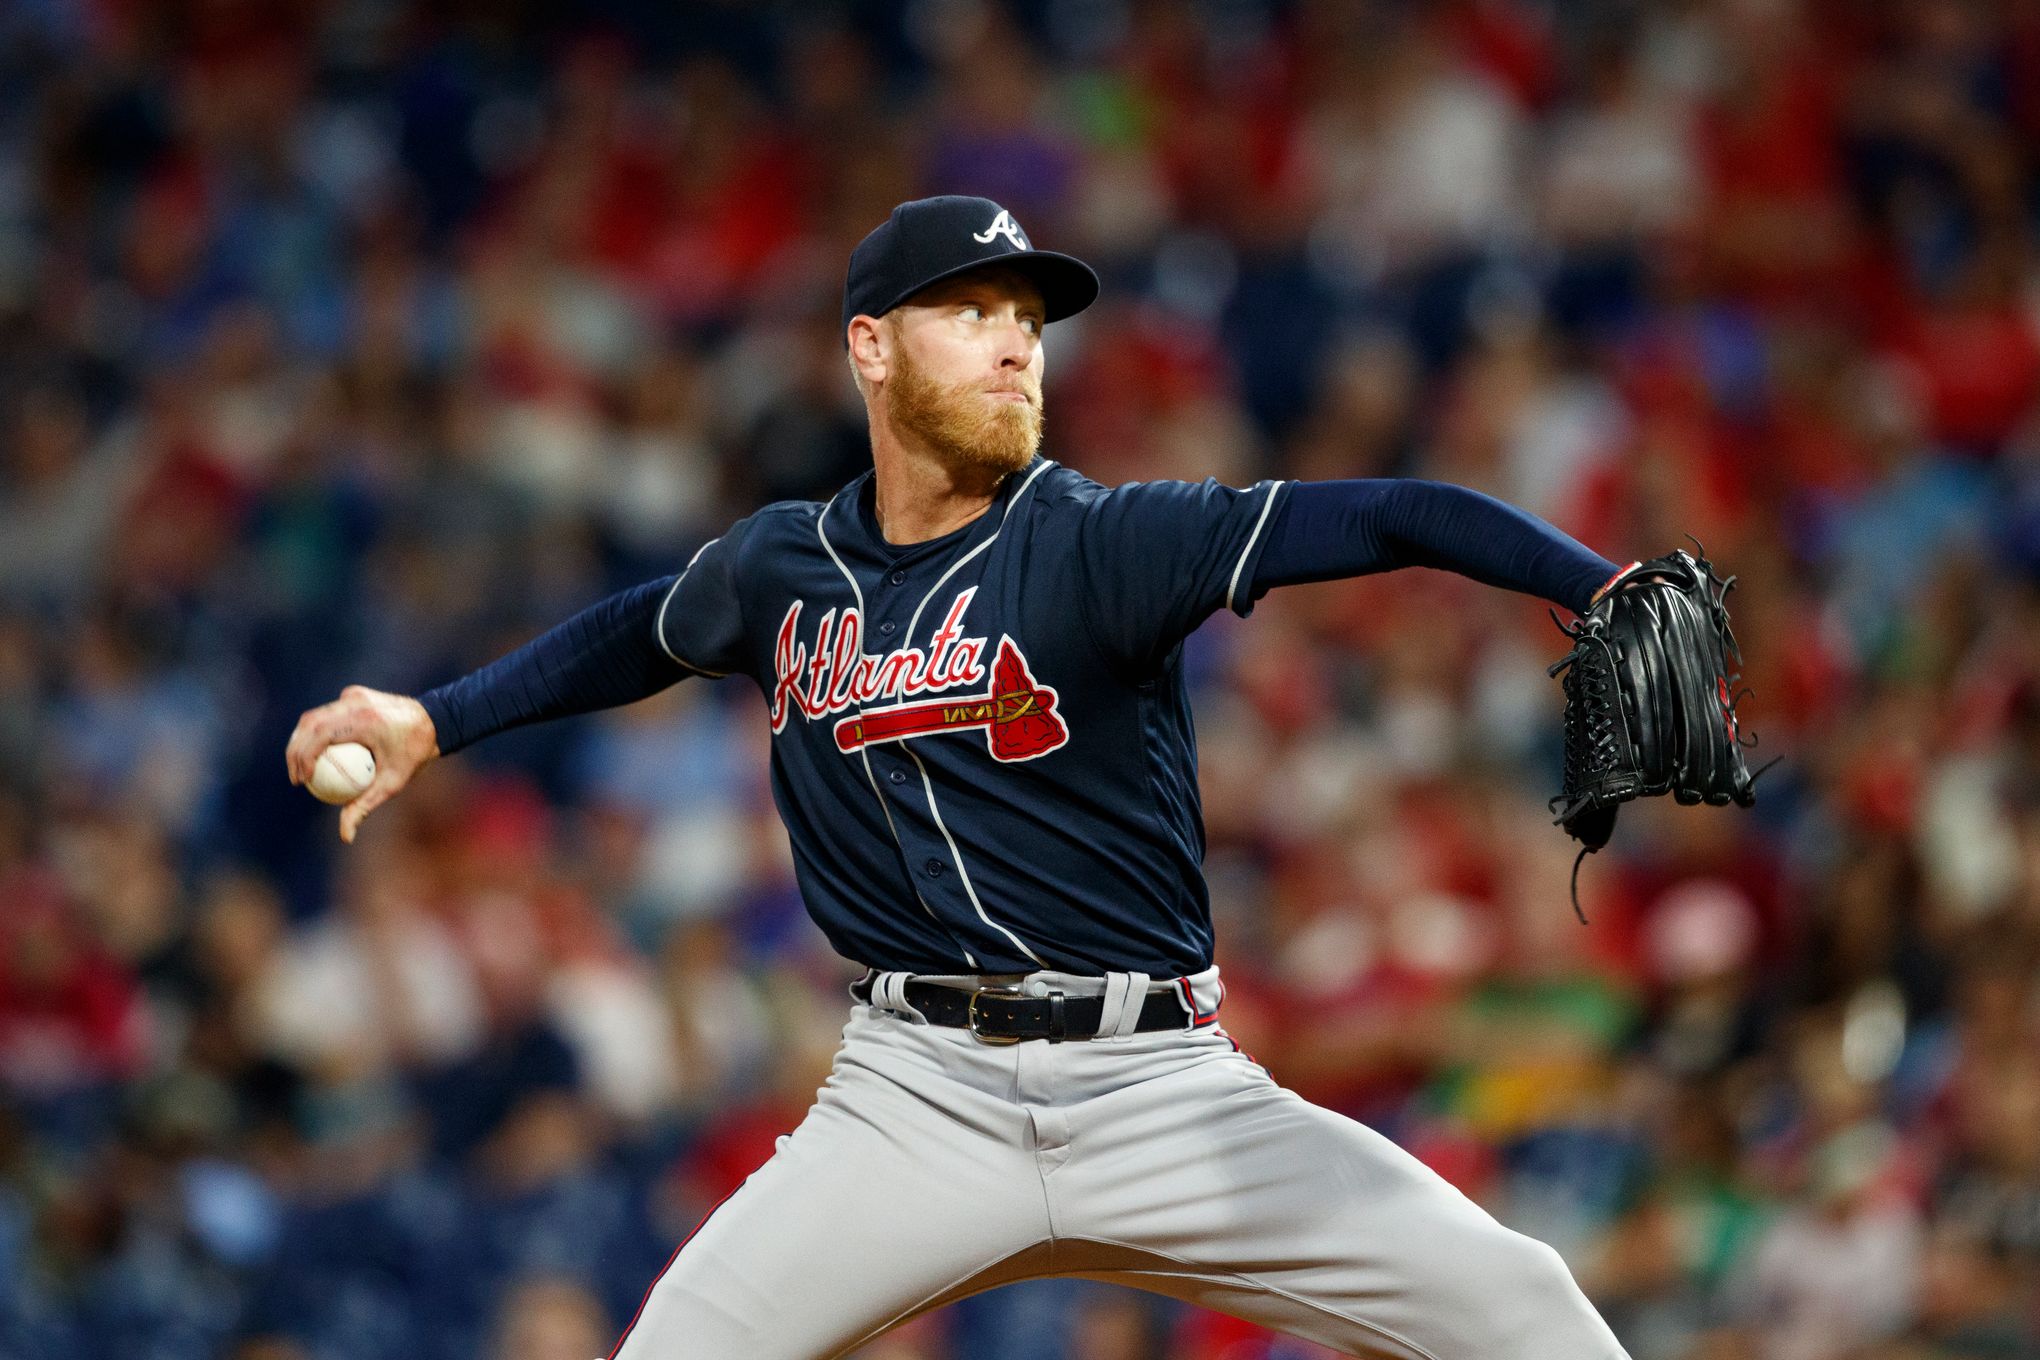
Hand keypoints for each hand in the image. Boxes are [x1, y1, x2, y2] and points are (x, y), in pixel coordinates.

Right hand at [285, 685, 439, 842]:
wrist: (437, 721)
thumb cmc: (416, 754)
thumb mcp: (394, 783)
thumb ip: (366, 805)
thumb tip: (345, 835)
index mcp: (364, 719)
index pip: (321, 734)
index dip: (303, 757)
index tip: (302, 781)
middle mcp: (355, 702)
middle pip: (310, 723)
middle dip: (295, 751)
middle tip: (296, 778)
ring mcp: (354, 695)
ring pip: (315, 716)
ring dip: (301, 741)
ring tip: (300, 769)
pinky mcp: (354, 694)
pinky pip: (328, 714)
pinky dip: (316, 733)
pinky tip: (315, 756)